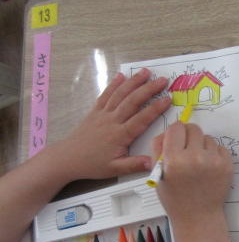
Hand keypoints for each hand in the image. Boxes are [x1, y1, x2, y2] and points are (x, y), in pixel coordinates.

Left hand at [55, 69, 170, 179]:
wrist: (67, 158)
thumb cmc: (92, 165)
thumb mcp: (115, 169)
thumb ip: (134, 165)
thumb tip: (153, 162)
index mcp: (120, 135)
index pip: (141, 118)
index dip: (155, 108)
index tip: (168, 99)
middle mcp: (112, 121)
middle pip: (132, 101)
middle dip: (148, 89)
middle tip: (162, 80)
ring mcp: (102, 114)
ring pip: (120, 94)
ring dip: (133, 82)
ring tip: (146, 72)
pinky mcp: (95, 111)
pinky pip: (106, 95)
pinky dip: (113, 84)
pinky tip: (121, 76)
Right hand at [152, 122, 232, 224]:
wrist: (198, 216)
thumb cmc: (175, 198)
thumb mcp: (157, 174)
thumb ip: (158, 148)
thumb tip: (168, 131)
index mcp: (174, 159)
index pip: (176, 127)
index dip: (175, 132)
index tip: (177, 139)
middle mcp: (195, 157)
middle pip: (194, 128)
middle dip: (189, 136)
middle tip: (187, 148)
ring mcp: (213, 161)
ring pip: (208, 138)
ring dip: (202, 146)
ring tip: (198, 163)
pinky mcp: (227, 165)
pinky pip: (220, 148)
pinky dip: (214, 154)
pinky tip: (208, 167)